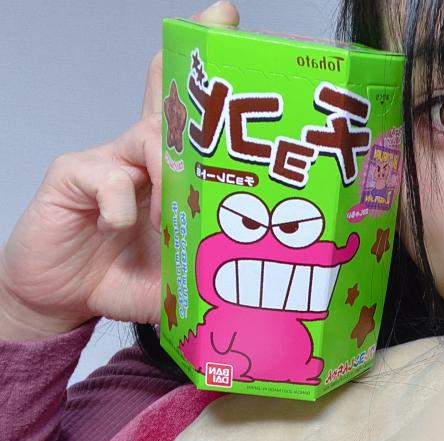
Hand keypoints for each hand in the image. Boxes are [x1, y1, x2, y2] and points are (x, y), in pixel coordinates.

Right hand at [0, 2, 239, 339]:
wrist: (64, 297)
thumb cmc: (127, 276)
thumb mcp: (183, 272)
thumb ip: (213, 264)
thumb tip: (266, 275)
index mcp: (170, 174)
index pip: (189, 115)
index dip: (207, 73)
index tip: (227, 24)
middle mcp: (140, 157)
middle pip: (167, 104)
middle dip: (194, 79)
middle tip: (220, 49)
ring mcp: (106, 162)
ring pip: (147, 138)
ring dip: (170, 169)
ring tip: (171, 211)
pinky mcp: (74, 178)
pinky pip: (107, 177)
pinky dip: (122, 203)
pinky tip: (122, 226)